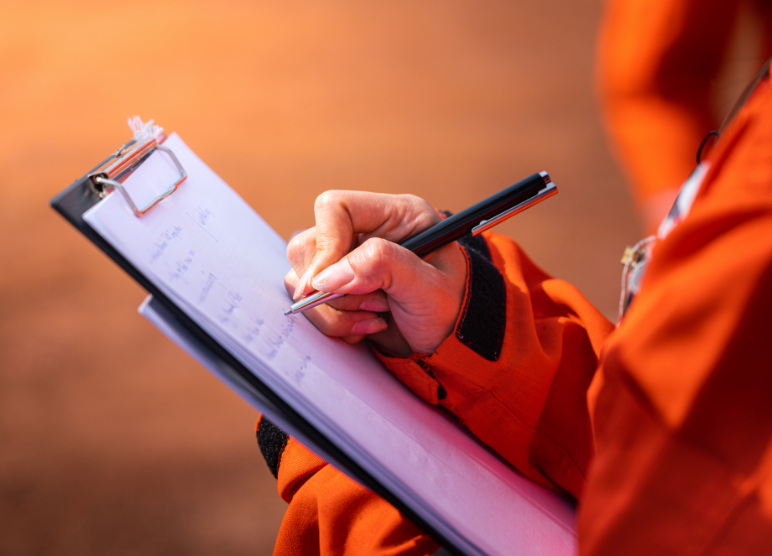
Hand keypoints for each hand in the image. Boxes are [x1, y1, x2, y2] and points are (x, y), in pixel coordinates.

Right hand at [284, 191, 466, 354]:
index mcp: (395, 214)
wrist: (450, 341)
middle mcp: (366, 232)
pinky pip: (310, 303)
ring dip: (336, 309)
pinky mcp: (338, 288)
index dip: (326, 244)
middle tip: (375, 304)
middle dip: (336, 288)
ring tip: (377, 316)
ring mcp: (348, 261)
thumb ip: (383, 267)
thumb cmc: (450, 308)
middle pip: (308, 245)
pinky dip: (335, 323)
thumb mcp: (428, 286)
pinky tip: (368, 326)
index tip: (329, 283)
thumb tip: (328, 275)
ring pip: (302, 279)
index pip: (335, 208)